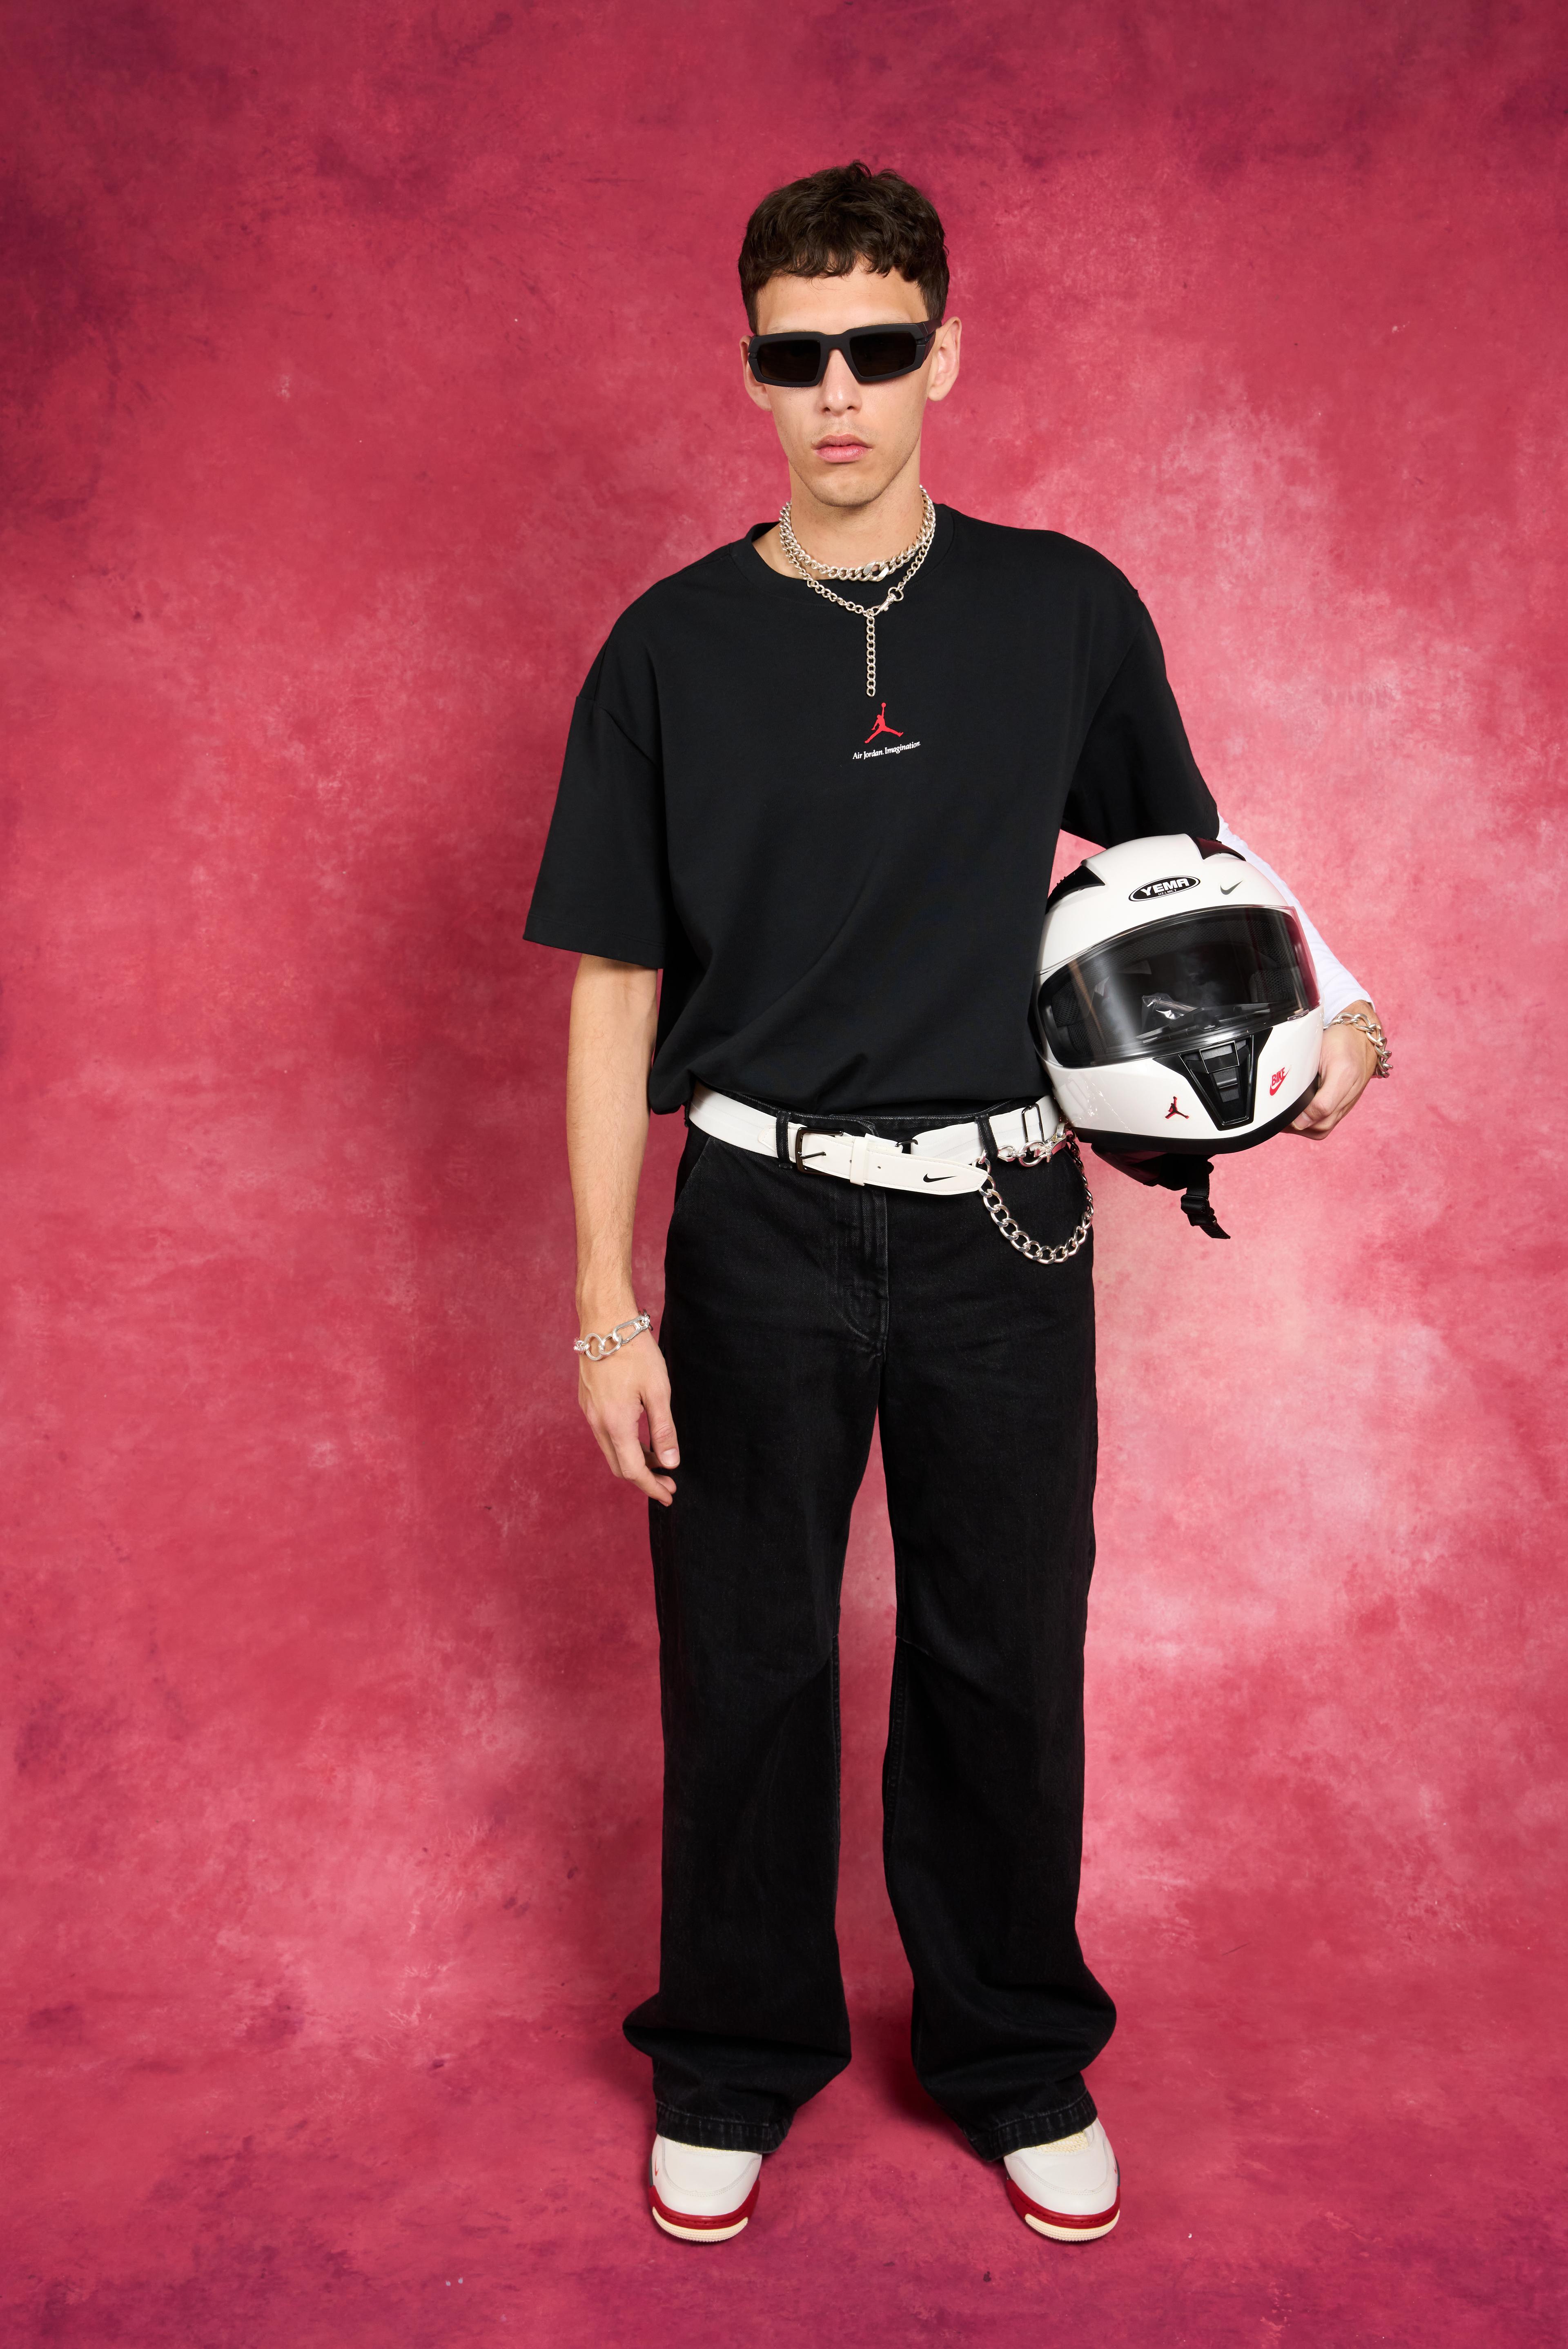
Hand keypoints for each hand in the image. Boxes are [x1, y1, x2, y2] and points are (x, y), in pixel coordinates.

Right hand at [578, 1328, 679, 1505]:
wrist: (604, 1321)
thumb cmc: (634, 1352)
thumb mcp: (658, 1390)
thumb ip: (663, 1429)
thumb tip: (670, 1463)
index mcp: (616, 1424)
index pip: (633, 1470)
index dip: (652, 1487)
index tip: (670, 1495)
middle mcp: (597, 1422)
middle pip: (619, 1466)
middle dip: (644, 1479)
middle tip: (668, 1484)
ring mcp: (589, 1412)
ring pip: (610, 1450)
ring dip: (633, 1461)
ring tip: (658, 1462)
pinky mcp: (588, 1401)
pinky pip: (604, 1434)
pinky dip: (623, 1444)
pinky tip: (638, 1438)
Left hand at [1291, 1002, 1378, 1138]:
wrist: (1363, 1039)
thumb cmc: (1342, 1040)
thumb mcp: (1322, 1049)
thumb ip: (1309, 1074)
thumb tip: (1297, 1105)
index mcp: (1343, 1078)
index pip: (1321, 1108)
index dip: (1300, 1113)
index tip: (1285, 1108)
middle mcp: (1348, 1096)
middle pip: (1321, 1127)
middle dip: (1298, 1126)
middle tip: (1280, 1116)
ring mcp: (1347, 1104)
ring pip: (1323, 1129)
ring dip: (1304, 1129)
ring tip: (1287, 1118)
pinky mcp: (1344, 1106)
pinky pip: (1327, 1123)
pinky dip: (1311, 1125)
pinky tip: (1298, 1116)